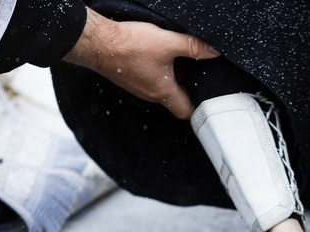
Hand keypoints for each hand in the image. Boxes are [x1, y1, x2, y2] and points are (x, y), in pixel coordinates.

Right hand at [63, 8, 220, 118]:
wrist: (96, 42)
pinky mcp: (131, 78)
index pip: (187, 112)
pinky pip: (151, 80)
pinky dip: (160, 72)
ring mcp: (140, 87)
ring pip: (164, 89)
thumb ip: (193, 46)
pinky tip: (161, 57)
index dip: (200, 108)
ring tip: (182, 63)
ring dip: (174, 79)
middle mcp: (151, 95)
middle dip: (189, 90)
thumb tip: (214, 51)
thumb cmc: (127, 45)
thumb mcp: (167, 42)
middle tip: (199, 76)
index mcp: (164, 92)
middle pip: (177, 100)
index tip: (208, 100)